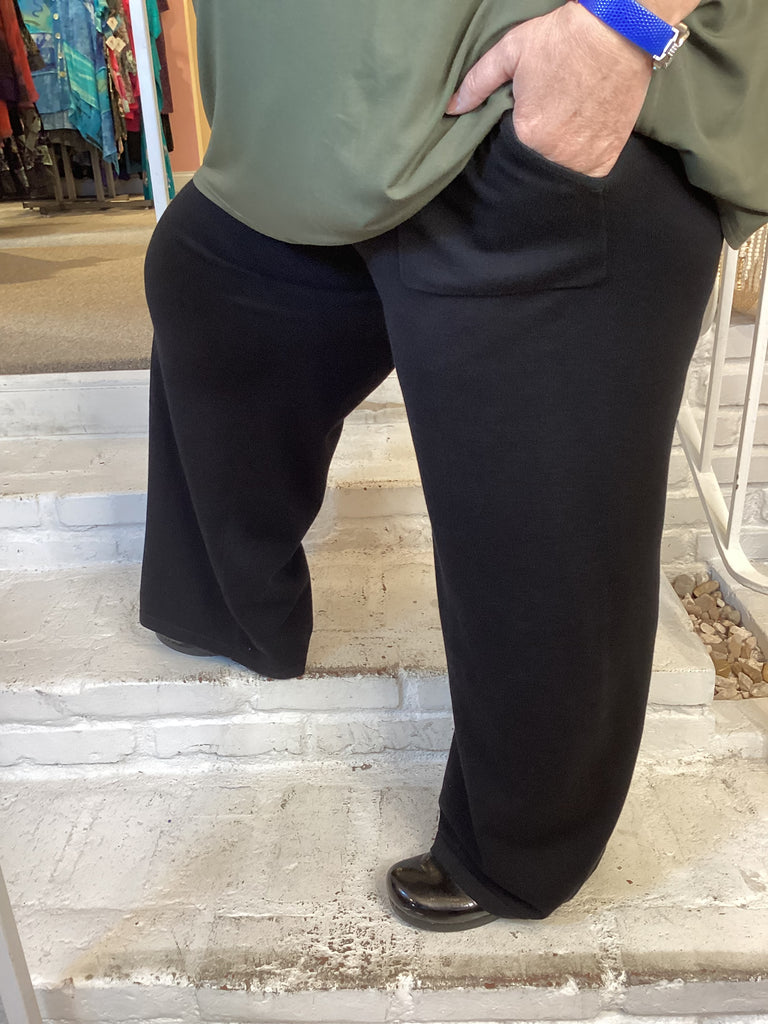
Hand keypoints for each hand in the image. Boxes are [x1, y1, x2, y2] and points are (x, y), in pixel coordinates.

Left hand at [446, 1, 653, 177]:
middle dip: (534, 152)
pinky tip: (580, 136)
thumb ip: (477, 83)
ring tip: (563, 128)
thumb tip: (451, 107)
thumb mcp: (511, 52)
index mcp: (529, 135)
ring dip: (558, 159)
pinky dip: (582, 161)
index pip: (508, 155)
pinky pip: (587, 172)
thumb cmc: (564, 38)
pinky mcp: (608, 157)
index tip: (522, 123)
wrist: (620, 29)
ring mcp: (585, 160)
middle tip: (545, 122)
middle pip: (535, 166)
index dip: (512, 140)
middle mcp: (557, 155)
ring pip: (560, 173)